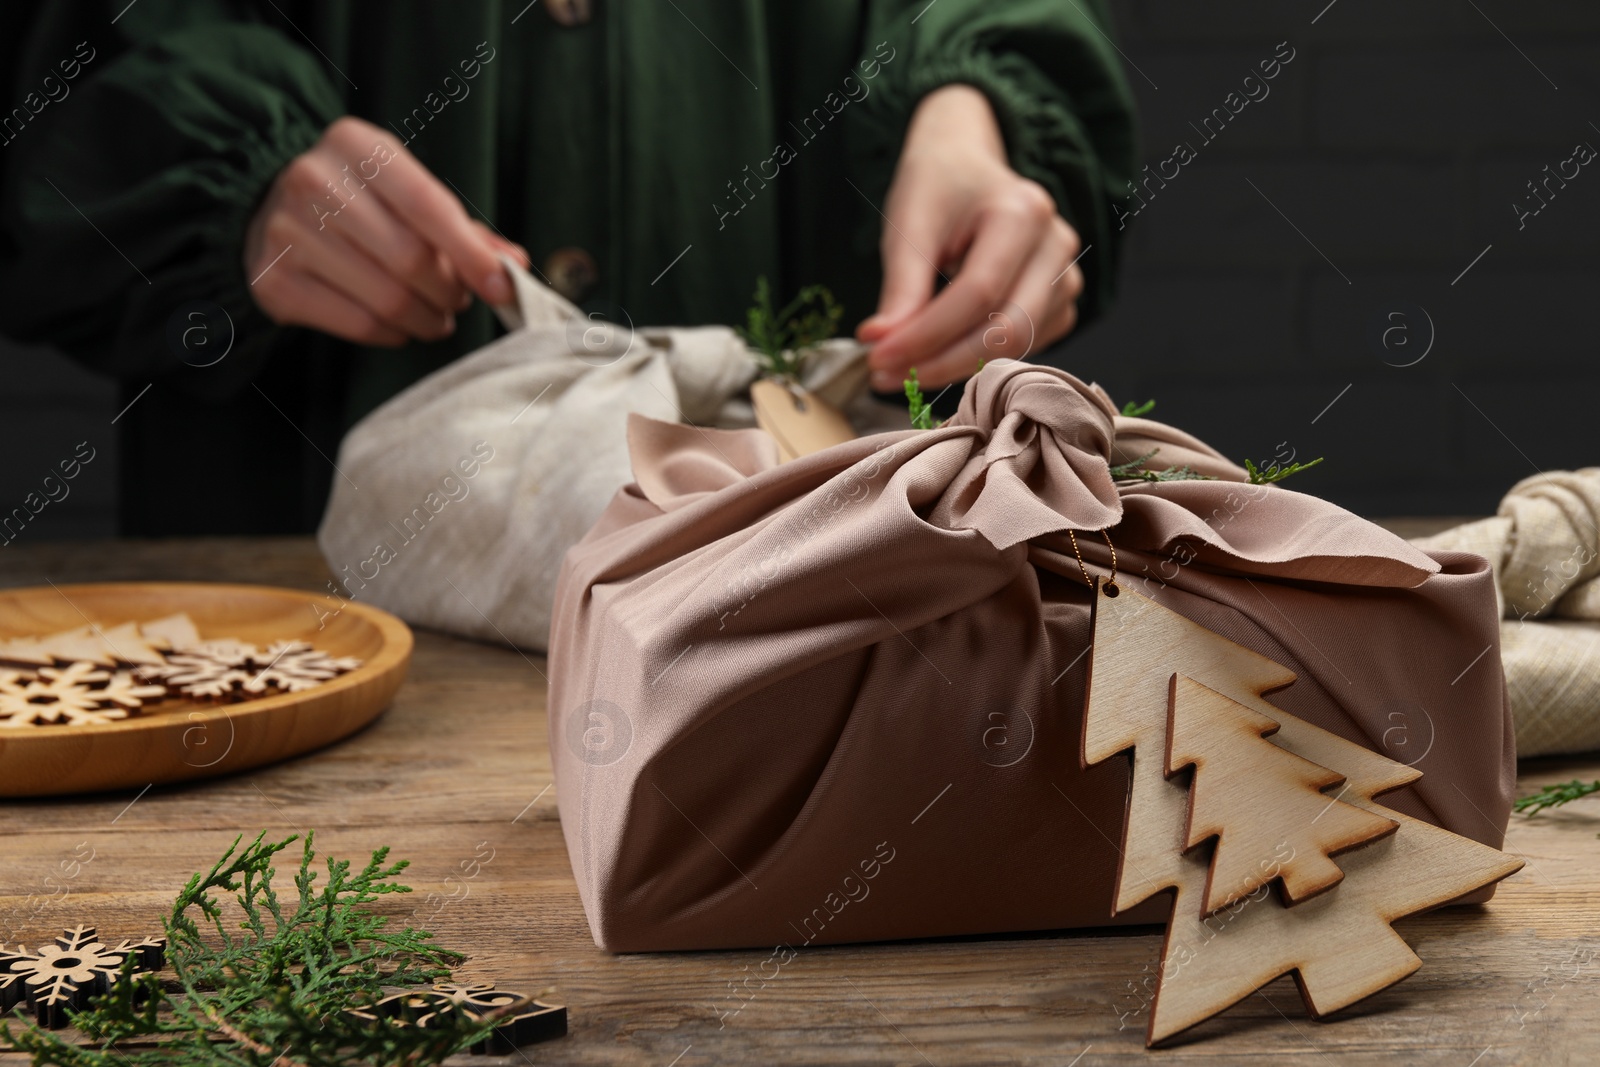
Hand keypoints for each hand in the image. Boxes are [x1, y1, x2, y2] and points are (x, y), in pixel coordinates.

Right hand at [244, 116, 529, 345]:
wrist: (267, 210)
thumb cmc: (357, 203)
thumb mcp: (403, 192)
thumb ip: (460, 227)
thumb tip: (512, 266)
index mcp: (355, 145)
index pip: (427, 205)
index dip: (471, 254)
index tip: (501, 287)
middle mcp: (313, 181)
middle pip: (409, 259)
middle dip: (449, 292)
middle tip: (459, 301)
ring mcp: (286, 231)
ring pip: (387, 298)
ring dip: (426, 319)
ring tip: (436, 317)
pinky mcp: (274, 280)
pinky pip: (357, 323)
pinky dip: (392, 333)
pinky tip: (399, 325)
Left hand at [858, 85, 1085, 391]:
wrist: (965, 167)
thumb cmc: (937, 188)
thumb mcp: (909, 226)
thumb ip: (901, 290)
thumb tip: (881, 346)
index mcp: (1023, 212)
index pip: (978, 295)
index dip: (926, 336)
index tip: (877, 359)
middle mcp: (1056, 245)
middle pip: (1007, 329)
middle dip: (942, 362)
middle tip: (886, 376)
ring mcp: (1066, 277)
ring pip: (1016, 346)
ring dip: (955, 366)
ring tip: (903, 365)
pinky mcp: (1060, 304)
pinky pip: (1023, 348)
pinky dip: (977, 358)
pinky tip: (938, 351)